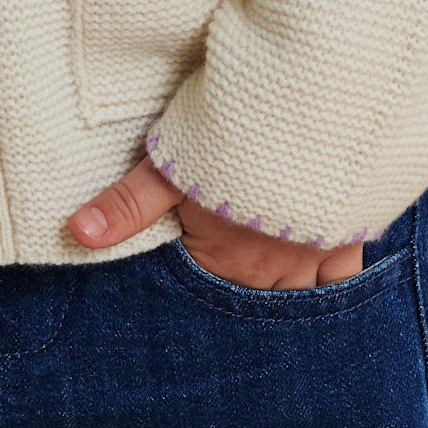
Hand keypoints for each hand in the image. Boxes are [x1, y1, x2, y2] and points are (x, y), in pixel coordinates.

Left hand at [67, 156, 364, 290]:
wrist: (312, 114)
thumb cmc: (236, 137)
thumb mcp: (173, 164)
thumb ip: (129, 204)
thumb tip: (78, 232)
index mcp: (223, 259)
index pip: (207, 301)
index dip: (200, 306)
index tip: (192, 313)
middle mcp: (269, 271)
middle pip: (252, 303)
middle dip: (240, 307)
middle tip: (232, 302)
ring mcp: (312, 257)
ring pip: (297, 300)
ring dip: (283, 302)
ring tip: (270, 303)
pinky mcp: (348, 238)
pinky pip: (343, 284)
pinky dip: (333, 293)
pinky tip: (328, 302)